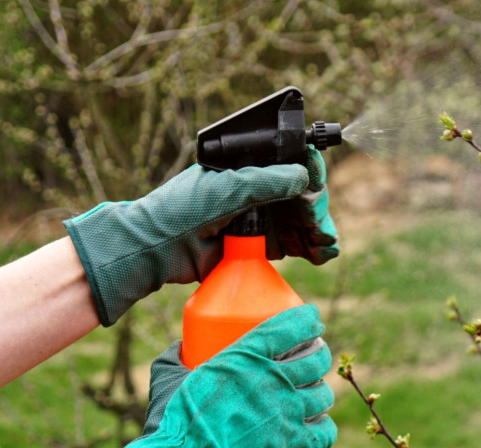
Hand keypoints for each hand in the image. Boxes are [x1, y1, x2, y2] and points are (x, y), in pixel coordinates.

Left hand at [63, 154, 337, 326]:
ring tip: (325, 242)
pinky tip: (322, 252)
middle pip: (300, 193)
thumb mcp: (224, 188)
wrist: (155, 250)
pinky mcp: (258, 247)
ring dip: (318, 229)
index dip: (307, 169)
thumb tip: (302, 176)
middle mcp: (256, 191)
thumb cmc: (181, 209)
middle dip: (316, 206)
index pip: (287, 162)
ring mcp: (258, 219)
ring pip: (301, 220)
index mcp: (245, 168)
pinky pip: (292, 245)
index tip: (316, 179)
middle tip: (317, 220)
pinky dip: (311, 248)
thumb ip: (264, 182)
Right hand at [110, 304, 336, 447]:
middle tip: (314, 359)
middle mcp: (273, 380)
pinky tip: (318, 427)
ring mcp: (286, 413)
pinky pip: (325, 433)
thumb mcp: (171, 377)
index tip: (313, 321)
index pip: (292, 326)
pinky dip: (324, 429)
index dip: (308, 320)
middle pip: (317, 359)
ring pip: (324, 394)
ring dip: (321, 392)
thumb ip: (177, 358)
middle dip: (320, 355)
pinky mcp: (290, 445)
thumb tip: (180, 348)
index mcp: (246, 357)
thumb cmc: (175, 422)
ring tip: (314, 394)